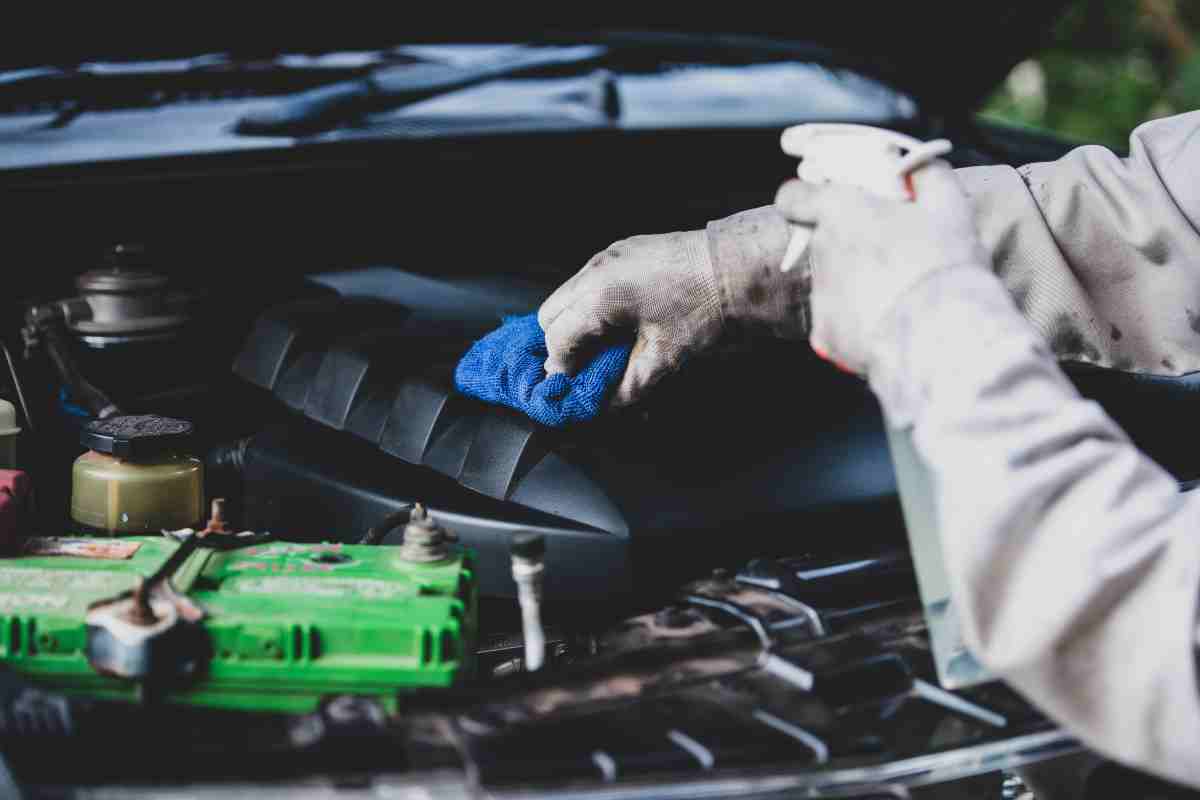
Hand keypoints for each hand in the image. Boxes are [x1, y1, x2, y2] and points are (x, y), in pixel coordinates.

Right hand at [538, 206, 799, 406]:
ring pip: (568, 295)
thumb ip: (625, 387)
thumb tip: (603, 403)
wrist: (737, 268)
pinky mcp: (623, 250)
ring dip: (575, 323)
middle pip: (551, 313)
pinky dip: (591, 305)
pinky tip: (616, 323)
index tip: (573, 387)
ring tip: (602, 348)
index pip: (557, 337)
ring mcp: (609, 255)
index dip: (561, 369)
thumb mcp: (663, 359)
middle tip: (584, 369)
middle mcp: (597, 269)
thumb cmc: (705, 309)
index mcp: (600, 295)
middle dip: (561, 344)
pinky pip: (590, 281)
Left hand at [773, 160, 987, 374]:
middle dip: (851, 245)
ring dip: (858, 285)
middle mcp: (820, 252)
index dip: (807, 199)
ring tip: (901, 296)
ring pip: (834, 284)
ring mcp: (820, 297)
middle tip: (893, 255)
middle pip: (823, 243)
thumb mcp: (949, 204)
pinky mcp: (824, 336)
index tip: (832, 206)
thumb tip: (913, 165)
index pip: (793, 197)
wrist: (943, 338)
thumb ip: (924, 174)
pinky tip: (891, 324)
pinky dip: (859, 323)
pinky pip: (838, 323)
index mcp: (840, 213)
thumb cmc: (945, 266)